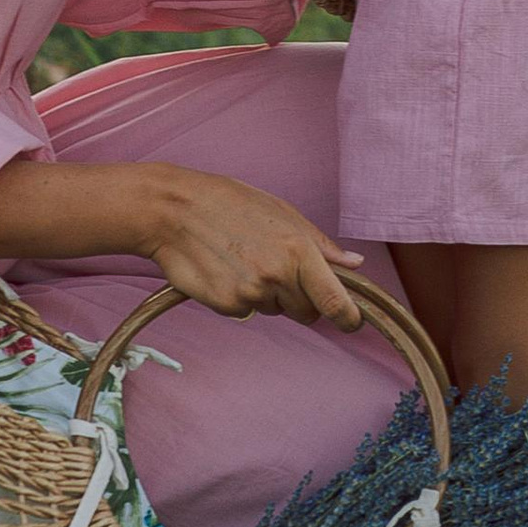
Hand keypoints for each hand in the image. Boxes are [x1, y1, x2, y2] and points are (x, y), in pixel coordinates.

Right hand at [143, 168, 368, 328]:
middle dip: (300, 300)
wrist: (173, 209)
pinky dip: (239, 297)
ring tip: (244, 259)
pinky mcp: (225, 305)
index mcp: (299, 250)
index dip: (349, 318)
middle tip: (277, 269)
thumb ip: (321, 245)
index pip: (335, 300)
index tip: (352, 323)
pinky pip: (245, 311)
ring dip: (267, 295)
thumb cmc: (230, 203)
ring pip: (275, 310)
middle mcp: (277, 275)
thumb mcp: (282, 213)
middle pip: (307, 312)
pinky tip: (225, 269)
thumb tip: (354, 265)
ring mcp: (250, 293)